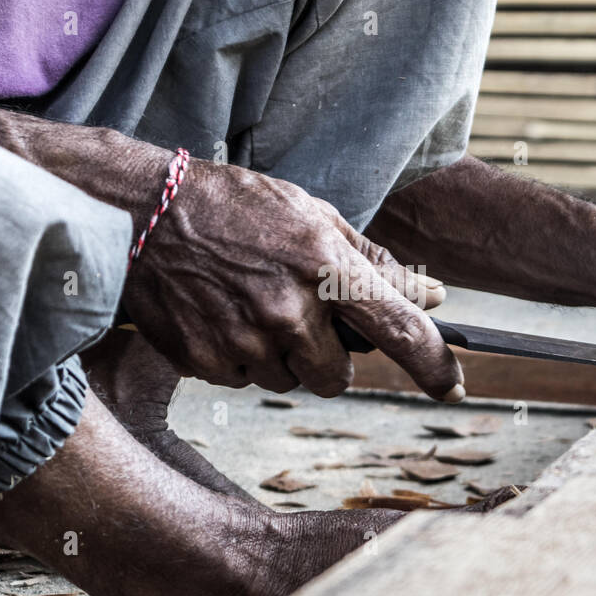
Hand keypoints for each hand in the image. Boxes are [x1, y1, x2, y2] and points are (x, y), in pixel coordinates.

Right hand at [122, 156, 464, 400]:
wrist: (142, 211)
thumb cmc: (235, 206)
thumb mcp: (312, 215)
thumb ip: (374, 264)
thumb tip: (431, 296)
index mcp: (324, 266)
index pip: (399, 329)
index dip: (434, 366)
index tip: (452, 389)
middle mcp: (288, 310)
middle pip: (335, 378)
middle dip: (325, 356)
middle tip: (297, 314)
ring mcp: (244, 340)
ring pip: (287, 381)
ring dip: (279, 355)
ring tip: (248, 303)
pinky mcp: (205, 360)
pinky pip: (242, 380)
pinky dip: (238, 357)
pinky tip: (219, 315)